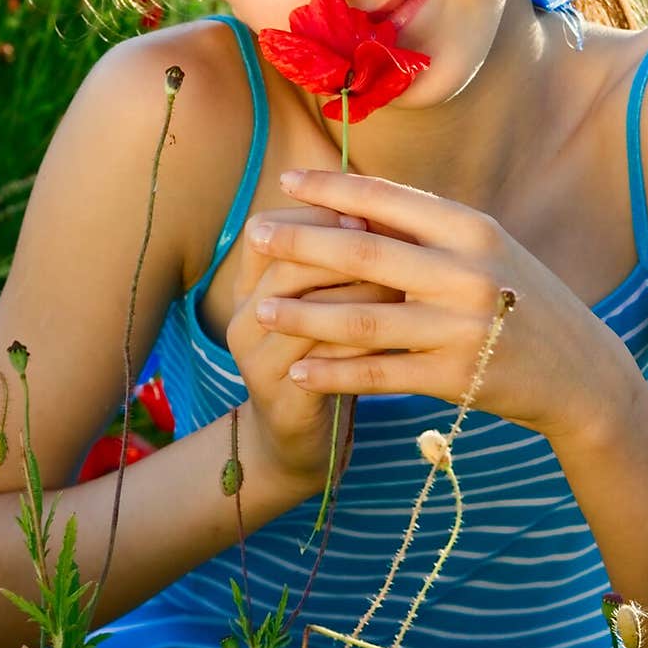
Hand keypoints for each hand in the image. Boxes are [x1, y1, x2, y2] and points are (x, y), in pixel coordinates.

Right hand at [228, 203, 401, 487]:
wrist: (301, 442)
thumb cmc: (328, 357)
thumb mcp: (327, 302)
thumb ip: (341, 259)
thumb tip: (386, 205)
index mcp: (249, 284)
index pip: (267, 229)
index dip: (315, 215)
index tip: (367, 210)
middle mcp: (244, 316)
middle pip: (284, 263)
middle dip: (341, 247)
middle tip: (391, 239)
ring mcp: (255, 359)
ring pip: (305, 309)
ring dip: (357, 291)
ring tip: (403, 281)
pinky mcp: (280, 398)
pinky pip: (324, 360)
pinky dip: (365, 340)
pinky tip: (402, 331)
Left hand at [247, 169, 614, 442]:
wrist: (578, 372)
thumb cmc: (520, 297)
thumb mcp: (485, 249)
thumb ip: (426, 229)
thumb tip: (349, 204)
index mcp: (471, 228)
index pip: (387, 199)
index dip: (330, 189)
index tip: (284, 181)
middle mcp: (466, 273)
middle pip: (364, 256)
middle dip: (301, 244)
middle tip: (253, 234)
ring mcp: (460, 328)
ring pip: (362, 320)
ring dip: (304, 316)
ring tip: (259, 310)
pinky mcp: (454, 377)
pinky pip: (378, 374)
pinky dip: (334, 373)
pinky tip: (298, 371)